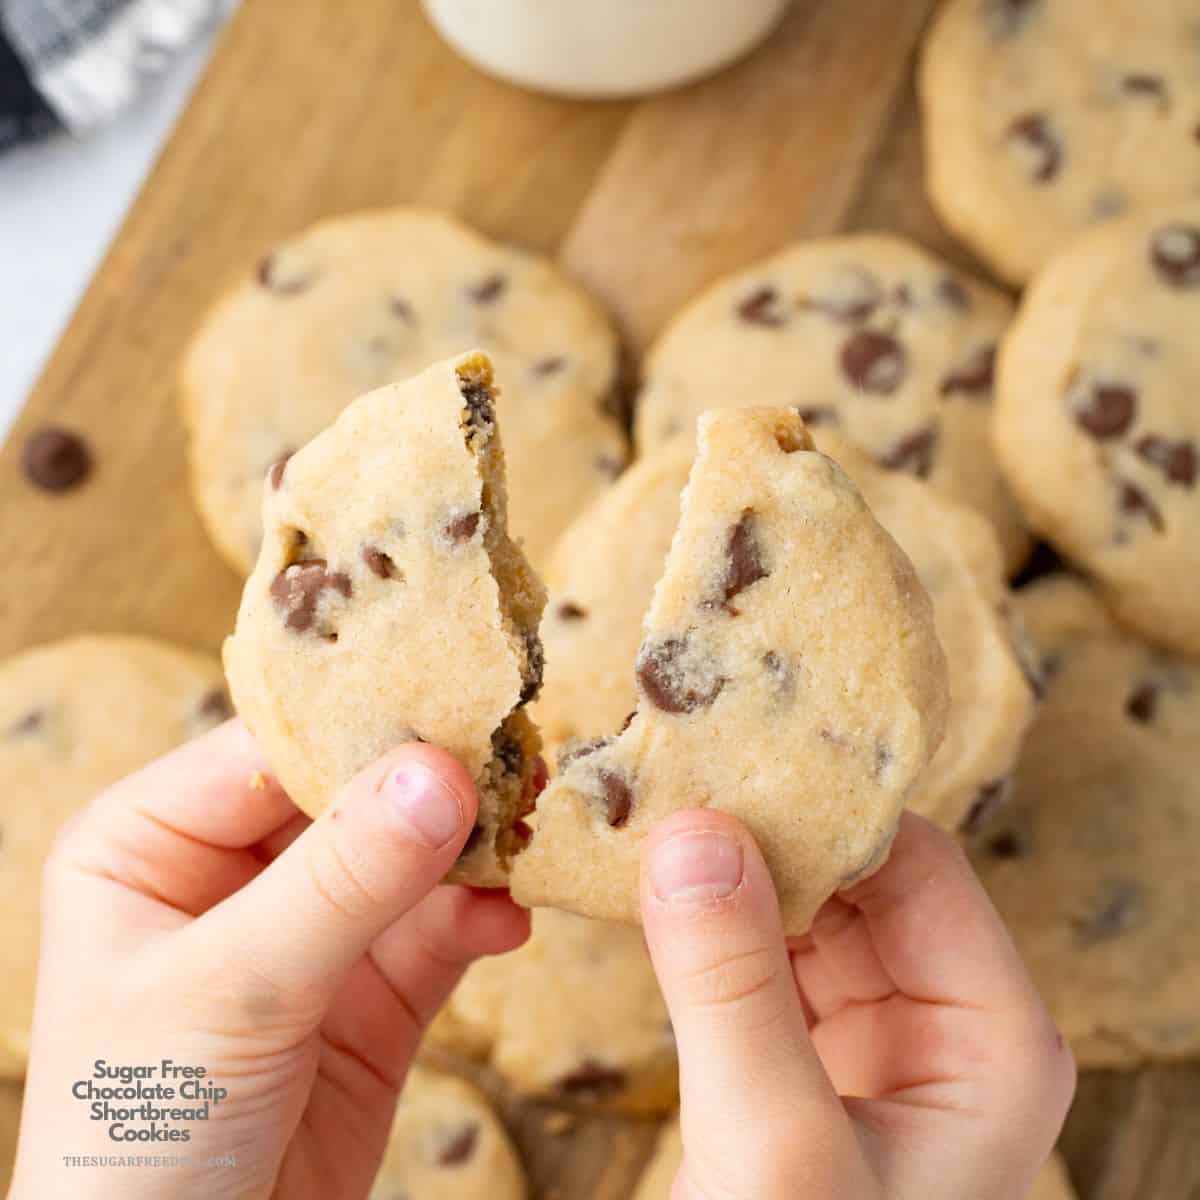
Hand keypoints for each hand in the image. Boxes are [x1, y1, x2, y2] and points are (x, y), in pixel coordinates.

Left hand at [10, 721, 528, 1199]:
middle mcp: (231, 874)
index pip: (268, 748)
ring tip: (529, 837)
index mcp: (152, 842)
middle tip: (516, 760)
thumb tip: (441, 773)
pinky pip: (440, 930)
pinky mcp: (372, 994)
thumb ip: (340, 881)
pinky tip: (513, 917)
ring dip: (472, 850)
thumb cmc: (139, 1138)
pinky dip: (482, 917)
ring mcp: (309, 932)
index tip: (456, 703)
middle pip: (350, 795)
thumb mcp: (230, 992)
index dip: (360, 724)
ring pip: (408, 860)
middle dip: (431, 786)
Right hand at [639, 810, 1075, 1199]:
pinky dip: (702, 917)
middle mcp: (942, 1016)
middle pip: (853, 873)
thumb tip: (692, 832)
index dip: (821, 808)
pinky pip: (756, 951)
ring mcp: (870, 1032)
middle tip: (665, 772)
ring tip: (644, 812)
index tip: (720, 761)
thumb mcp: (774, 1150)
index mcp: (991, 1031)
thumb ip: (734, 988)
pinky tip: (645, 886)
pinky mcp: (800, 1050)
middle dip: (760, 829)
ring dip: (723, 866)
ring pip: (797, 904)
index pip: (911, 862)